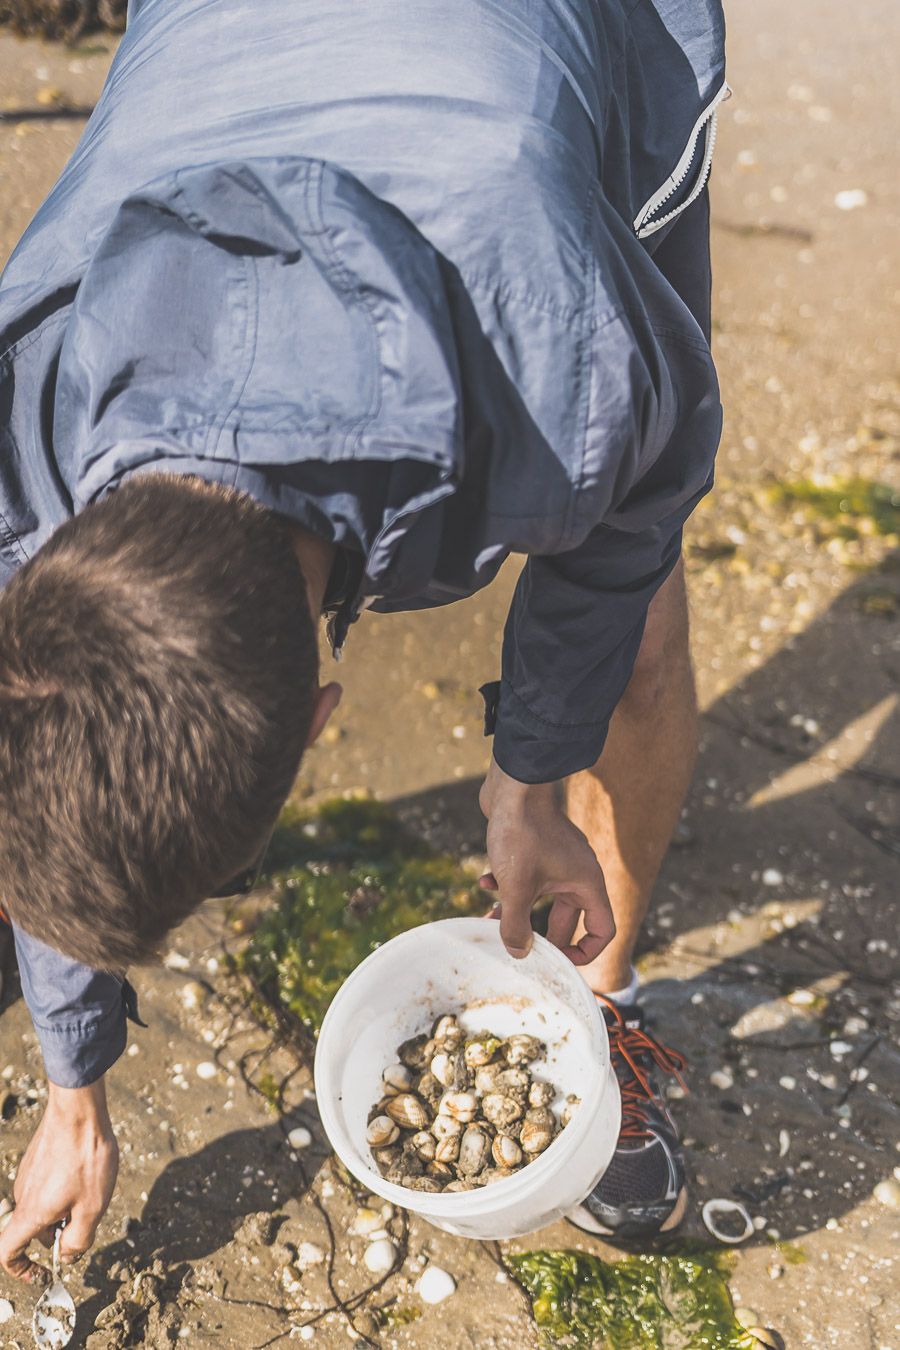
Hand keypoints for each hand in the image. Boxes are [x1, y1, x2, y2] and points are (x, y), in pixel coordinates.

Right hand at [0, 1078, 117, 1282]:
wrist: (79, 1108)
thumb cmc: (86, 1157)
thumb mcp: (93, 1207)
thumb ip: (79, 1239)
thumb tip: (67, 1256)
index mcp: (31, 1213)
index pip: (7, 1253)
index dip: (21, 1270)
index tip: (42, 1272)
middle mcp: (23, 1195)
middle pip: (33, 1229)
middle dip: (57, 1233)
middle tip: (87, 1218)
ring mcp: (28, 1174)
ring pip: (43, 1204)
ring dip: (64, 1208)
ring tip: (91, 1189)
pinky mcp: (37, 1158)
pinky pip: (47, 1184)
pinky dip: (64, 1188)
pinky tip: (86, 1171)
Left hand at [479, 757, 614, 963]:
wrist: (514, 784)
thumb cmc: (521, 832)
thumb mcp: (516, 888)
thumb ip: (516, 926)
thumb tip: (519, 953)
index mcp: (586, 884)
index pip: (602, 929)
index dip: (585, 952)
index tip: (558, 960)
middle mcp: (577, 873)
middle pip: (567, 919)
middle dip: (539, 935)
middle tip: (516, 947)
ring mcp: (558, 859)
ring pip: (541, 899)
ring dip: (517, 911)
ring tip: (489, 920)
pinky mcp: (538, 848)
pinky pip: (528, 877)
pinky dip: (510, 884)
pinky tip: (485, 880)